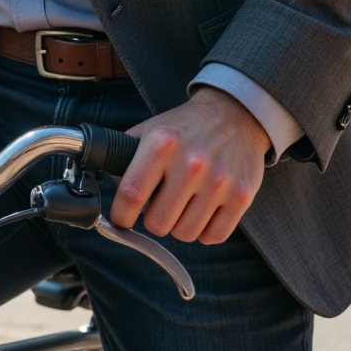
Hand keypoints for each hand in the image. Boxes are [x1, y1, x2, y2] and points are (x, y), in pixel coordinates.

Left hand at [111, 88, 268, 245]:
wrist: (235, 114)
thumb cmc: (187, 126)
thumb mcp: (152, 129)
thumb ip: (126, 155)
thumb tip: (109, 184)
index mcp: (162, 144)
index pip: (132, 194)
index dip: (121, 215)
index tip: (121, 220)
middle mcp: (191, 164)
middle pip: (158, 222)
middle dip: (154, 219)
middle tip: (159, 206)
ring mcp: (218, 182)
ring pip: (185, 234)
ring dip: (180, 225)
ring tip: (183, 204)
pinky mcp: (241, 197)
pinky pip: (213, 236)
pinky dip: (204, 231)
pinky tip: (202, 211)